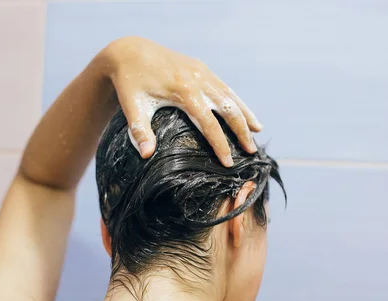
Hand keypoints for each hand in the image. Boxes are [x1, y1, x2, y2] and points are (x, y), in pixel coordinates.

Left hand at [100, 36, 261, 166]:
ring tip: (258, 132)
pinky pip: (223, 86)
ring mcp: (201, 71)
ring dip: (245, 114)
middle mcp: (198, 79)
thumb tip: (146, 155)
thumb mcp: (132, 107)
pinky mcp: (200, 67)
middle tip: (251, 151)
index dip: (221, 145)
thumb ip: (140, 130)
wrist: (129, 51)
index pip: (209, 123)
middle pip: (228, 109)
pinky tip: (244, 112)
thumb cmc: (129, 83)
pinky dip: (236, 100)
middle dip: (242, 131)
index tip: (228, 163)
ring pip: (231, 95)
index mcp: (184, 91)